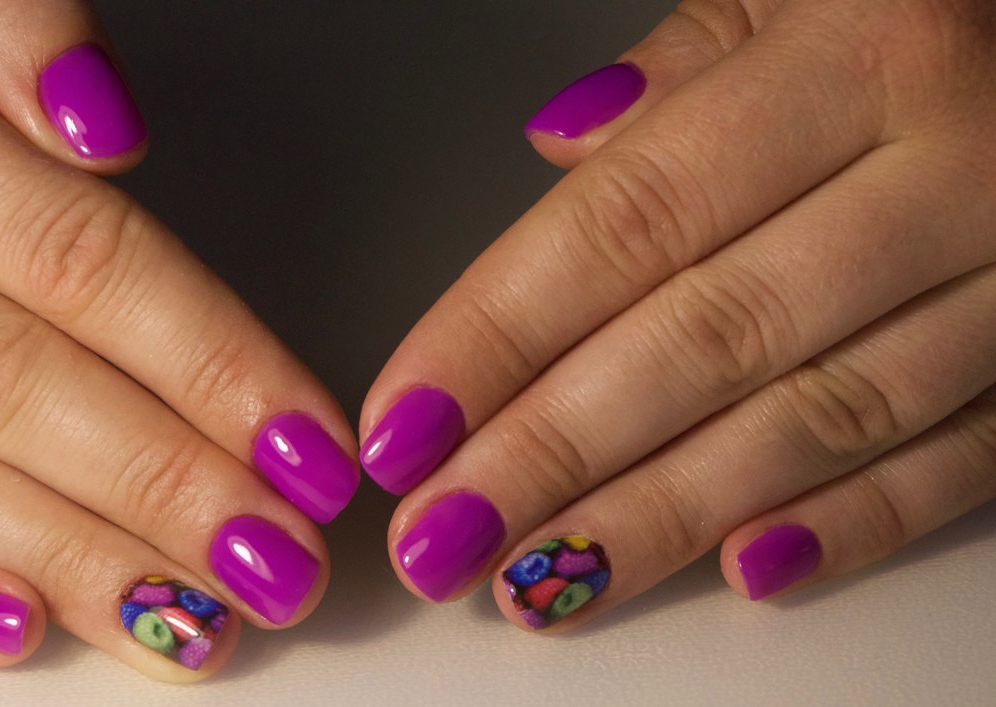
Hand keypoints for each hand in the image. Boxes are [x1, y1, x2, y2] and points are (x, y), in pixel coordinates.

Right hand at [0, 0, 360, 679]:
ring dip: (68, 558)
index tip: (307, 447)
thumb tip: (103, 126)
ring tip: (192, 619)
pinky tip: (15, 628)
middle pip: (10, 384)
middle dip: (164, 490)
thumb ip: (5, 18)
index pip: (76, 259)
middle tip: (278, 566)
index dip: (210, 364)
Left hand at [360, 0, 995, 629]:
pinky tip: (737, 570)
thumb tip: (562, 143)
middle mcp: (950, 164)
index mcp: (864, 51)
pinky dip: (849, 522)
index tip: (407, 424)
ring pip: (819, 420)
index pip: (630, 219)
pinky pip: (959, 461)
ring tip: (542, 580)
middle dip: (553, 454)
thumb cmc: (931, 14)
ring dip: (664, 516)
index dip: (500, 334)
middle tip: (441, 537)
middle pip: (706, 339)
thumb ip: (682, 65)